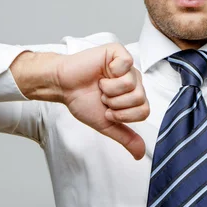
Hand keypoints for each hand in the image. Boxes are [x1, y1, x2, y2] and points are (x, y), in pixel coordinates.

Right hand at [56, 43, 149, 159]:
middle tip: (102, 96)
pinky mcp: (118, 52)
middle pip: (139, 98)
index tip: (108, 110)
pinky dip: (111, 72)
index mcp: (134, 95)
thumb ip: (125, 137)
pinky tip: (102, 72)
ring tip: (100, 85)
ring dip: (109, 89)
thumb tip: (140, 154)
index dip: (122, 115)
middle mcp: (134, 80)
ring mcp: (127, 66)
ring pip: (131, 84)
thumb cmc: (82, 100)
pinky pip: (126, 64)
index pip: (144, 111)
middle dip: (115, 103)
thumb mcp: (106, 124)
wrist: (63, 86)